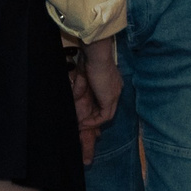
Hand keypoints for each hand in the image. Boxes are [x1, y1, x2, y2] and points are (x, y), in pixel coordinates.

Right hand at [70, 37, 120, 163]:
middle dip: (96, 125)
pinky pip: (104, 116)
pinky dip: (94, 121)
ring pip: (105, 116)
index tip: (88, 124)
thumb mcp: (82, 77)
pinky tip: (84, 123)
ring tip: (81, 130)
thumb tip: (75, 100)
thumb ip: (80, 90)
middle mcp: (115, 90)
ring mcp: (114, 95)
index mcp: (110, 83)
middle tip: (88, 136)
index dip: (96, 115)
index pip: (105, 103)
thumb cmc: (88, 59)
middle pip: (106, 112)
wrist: (96, 54)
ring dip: (93, 123)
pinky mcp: (111, 99)